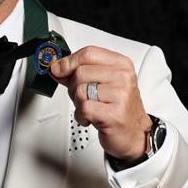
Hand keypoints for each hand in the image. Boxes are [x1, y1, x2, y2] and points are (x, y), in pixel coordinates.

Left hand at [50, 46, 152, 160]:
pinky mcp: (114, 114)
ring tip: (89, 108)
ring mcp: (121, 95)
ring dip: (77, 103)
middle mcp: (123, 77)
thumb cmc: (115, 107)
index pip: (88, 53)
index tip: (58, 69)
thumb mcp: (100, 83)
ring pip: (80, 90)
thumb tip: (56, 67)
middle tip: (82, 97)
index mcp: (121, 64)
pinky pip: (84, 108)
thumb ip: (78, 72)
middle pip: (81, 72)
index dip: (69, 61)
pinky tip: (90, 118)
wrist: (132, 133)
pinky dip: (80, 116)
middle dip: (73, 87)